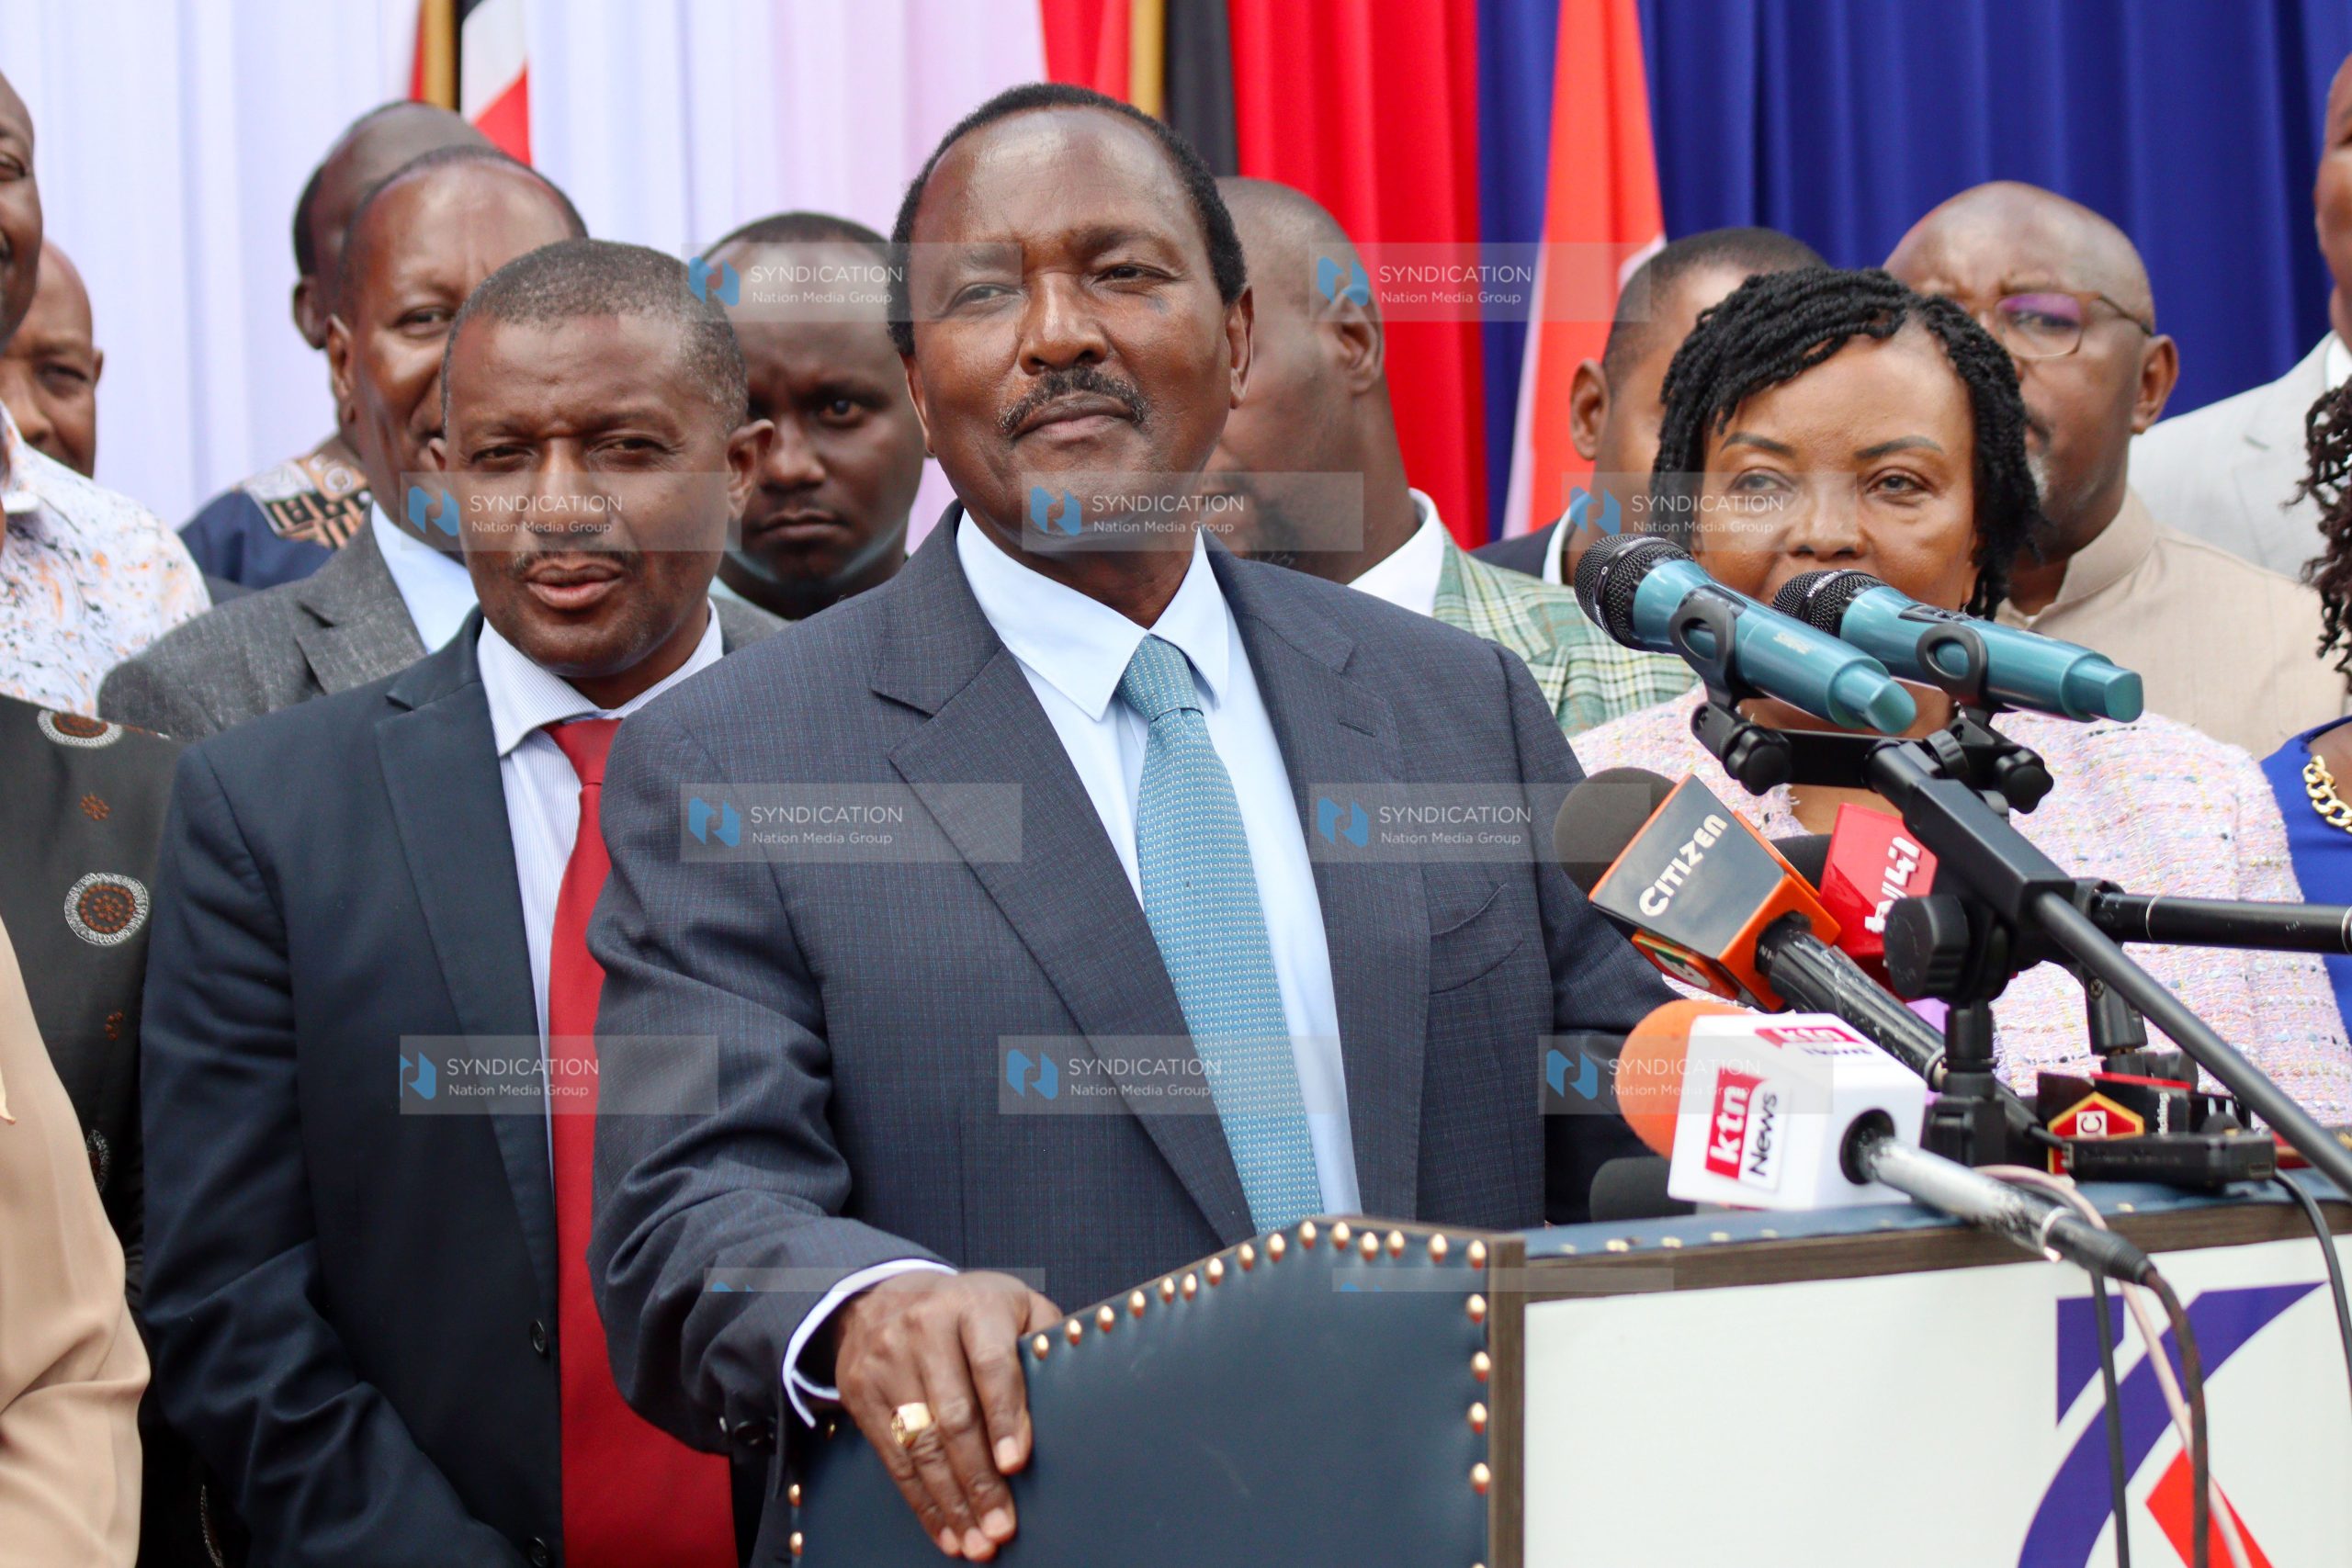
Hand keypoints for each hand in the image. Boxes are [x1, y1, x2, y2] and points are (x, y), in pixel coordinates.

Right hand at [833, 1271, 1061, 1559]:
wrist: (886, 1295)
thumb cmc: (971, 1309)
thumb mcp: (1014, 1304)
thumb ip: (1044, 1339)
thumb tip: (1074, 1388)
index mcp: (972, 1306)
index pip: (991, 1365)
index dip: (1005, 1417)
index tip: (1015, 1464)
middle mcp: (924, 1329)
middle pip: (953, 1415)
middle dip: (979, 1478)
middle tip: (1001, 1526)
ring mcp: (886, 1361)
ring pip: (920, 1443)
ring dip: (950, 1501)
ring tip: (976, 1541)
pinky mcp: (861, 1392)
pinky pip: (893, 1457)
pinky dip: (921, 1500)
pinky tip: (945, 1529)